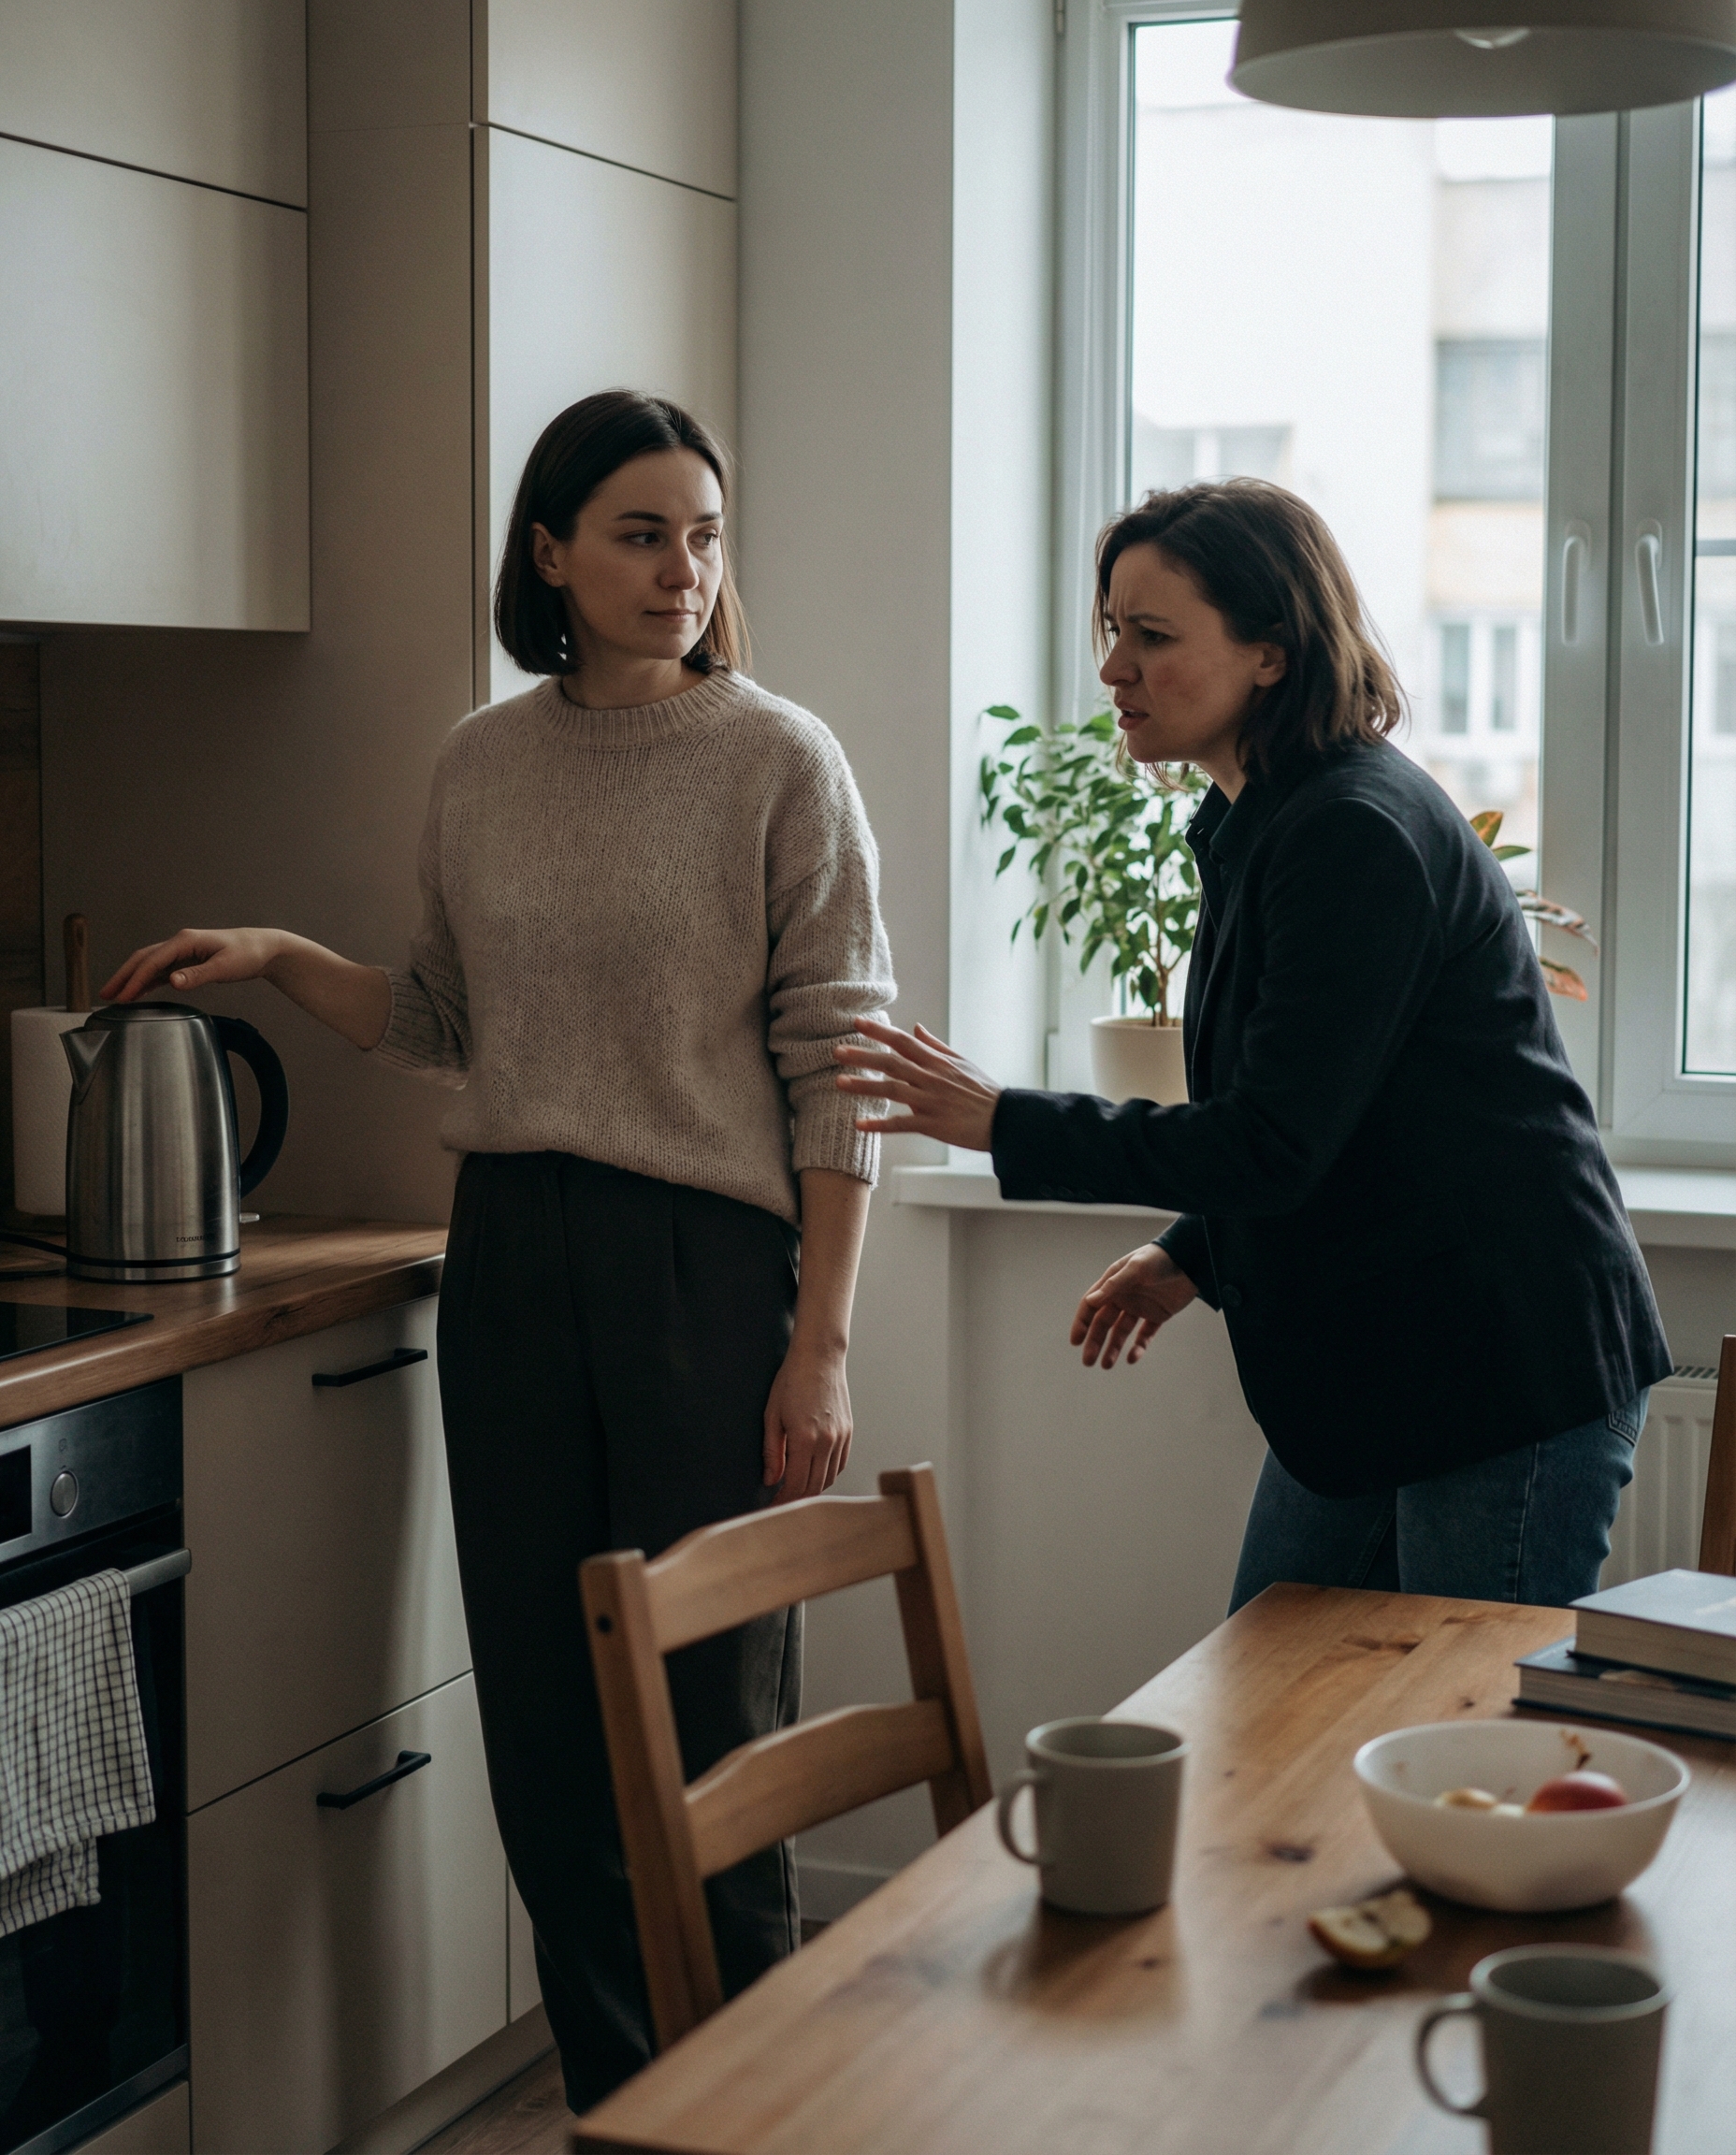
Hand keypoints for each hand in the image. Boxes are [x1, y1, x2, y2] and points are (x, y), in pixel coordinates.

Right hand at [103, 927, 286, 1003]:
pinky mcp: (188, 960)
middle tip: (105, 994)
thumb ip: (198, 975)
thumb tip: (172, 981)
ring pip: (149, 964)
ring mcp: (183, 951)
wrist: (264, 947)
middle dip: (123, 976)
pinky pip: (162, 970)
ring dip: (132, 979)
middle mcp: (180, 944)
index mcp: (185, 941)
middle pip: (143, 959)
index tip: (122, 996)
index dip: (134, 979)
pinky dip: (148, 980)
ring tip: (115, 995)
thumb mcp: (224, 966)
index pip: (152, 961)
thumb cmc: (248, 954)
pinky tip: (139, 991)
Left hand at [764, 1340, 851, 1502]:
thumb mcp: (772, 1415)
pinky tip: (813, 1471)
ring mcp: (841, 1437)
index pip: (796, 1484)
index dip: (783, 1500)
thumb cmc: (790, 1381)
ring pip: (829, 1478)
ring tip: (795, 1487)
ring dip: (812, 1487)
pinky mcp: (848, 1431)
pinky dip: (827, 1474)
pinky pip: (840, 1464)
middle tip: (780, 1501)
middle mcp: (827, 1441)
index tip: (772, 1505)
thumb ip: (772, 1452)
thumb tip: (772, 1480)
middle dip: (796, 1498)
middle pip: (814, 1486)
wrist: (819, 1357)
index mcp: (805, 1438)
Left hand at [834, 1018, 1001, 1151]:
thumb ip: (935, 1045)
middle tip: (836, 1051)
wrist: (1004, 1119)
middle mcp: (931, 1077)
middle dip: (862, 1056)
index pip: (902, 1041)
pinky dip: (880, 1125)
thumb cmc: (982, 1090)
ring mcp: (931, 1101)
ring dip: (864, 1086)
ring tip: (838, 1083)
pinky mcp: (933, 1124)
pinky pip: (902, 1124)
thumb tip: (915, 1027)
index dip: (878, 1032)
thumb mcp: (961, 1062)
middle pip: (891, 1063)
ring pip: (892, 1091)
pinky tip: (859, 1124)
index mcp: (937, 1061)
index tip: (856, 1023)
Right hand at [1071, 1243, 1197, 1368]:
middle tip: (1088, 1362)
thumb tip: (1090, 1302)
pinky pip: (1145, 1334)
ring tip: (1107, 1365)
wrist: (1192, 1259)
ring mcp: (1140, 1306)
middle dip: (1095, 1342)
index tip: (1076, 1342)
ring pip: (1122, 1332)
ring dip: (1113, 1348)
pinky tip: (1132, 1358)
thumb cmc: (1160, 1258)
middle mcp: (1124, 1296)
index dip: (1082, 1323)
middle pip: (1104, 1323)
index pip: (1091, 1306)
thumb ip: (1114, 1285)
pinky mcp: (1158, 1315)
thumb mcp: (1136, 1269)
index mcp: (1114, 1284)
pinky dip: (1139, 1347)